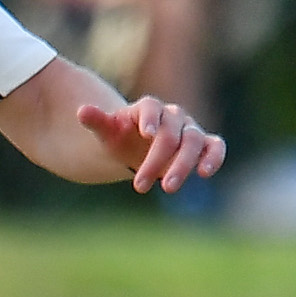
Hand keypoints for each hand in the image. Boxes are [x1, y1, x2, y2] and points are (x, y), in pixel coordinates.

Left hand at [77, 96, 225, 193]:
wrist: (137, 146)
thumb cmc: (121, 137)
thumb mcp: (107, 132)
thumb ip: (97, 121)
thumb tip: (80, 111)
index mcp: (147, 108)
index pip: (151, 107)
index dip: (151, 119)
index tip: (147, 134)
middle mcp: (172, 115)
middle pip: (171, 133)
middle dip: (157, 159)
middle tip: (139, 186)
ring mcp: (189, 129)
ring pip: (193, 141)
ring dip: (182, 165)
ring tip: (166, 188)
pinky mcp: (203, 144)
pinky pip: (215, 146)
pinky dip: (214, 157)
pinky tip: (204, 173)